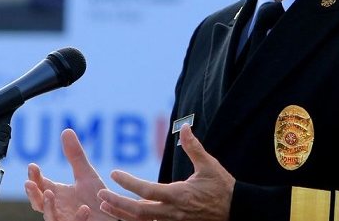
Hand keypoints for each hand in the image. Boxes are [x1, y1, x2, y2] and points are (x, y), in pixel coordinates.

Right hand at [25, 129, 112, 220]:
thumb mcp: (87, 175)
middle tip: (29, 183)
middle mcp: (59, 208)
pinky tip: (83, 209)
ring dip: (48, 207)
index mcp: (58, 193)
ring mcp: (66, 220)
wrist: (113, 216)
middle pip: (38, 203)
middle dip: (32, 193)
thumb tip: (66, 130)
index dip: (34, 176)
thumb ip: (75, 156)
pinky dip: (77, 219)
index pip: (40, 184)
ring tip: (49, 193)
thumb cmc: (97, 199)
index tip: (32, 166)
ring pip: (50, 218)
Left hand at [97, 124, 234, 220]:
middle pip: (138, 212)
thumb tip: (184, 127)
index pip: (147, 191)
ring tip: (105, 204)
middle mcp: (173, 212)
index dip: (129, 183)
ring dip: (122, 214)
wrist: (238, 211)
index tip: (114, 173)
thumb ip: (194, 147)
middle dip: (117, 203)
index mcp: (179, 195)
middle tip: (100, 193)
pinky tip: (123, 214)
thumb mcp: (209, 165)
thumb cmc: (223, 188)